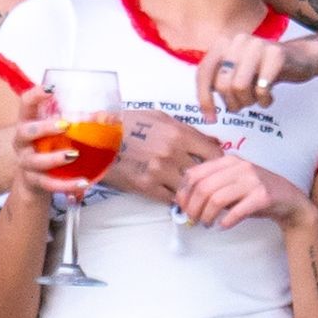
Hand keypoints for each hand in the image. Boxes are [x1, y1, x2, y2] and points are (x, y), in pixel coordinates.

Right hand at [10, 85, 87, 203]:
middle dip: (44, 128)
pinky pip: (49, 184)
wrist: (33, 180)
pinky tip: (83, 182)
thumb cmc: (48, 148)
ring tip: (74, 155)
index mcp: (27, 123)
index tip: (51, 89)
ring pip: (36, 161)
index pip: (25, 104)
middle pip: (26, 132)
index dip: (35, 95)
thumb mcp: (57, 133)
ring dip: (55, 157)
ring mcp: (25, 163)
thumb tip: (109, 117)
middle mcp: (22, 142)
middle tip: (65, 125)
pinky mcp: (34, 182)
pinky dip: (66, 184)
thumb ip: (76, 123)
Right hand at [103, 106, 221, 205]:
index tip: (219, 168)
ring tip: (198, 196)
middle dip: (210, 181)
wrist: (97, 138)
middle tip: (214, 186)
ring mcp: (159, 172)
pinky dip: (175, 199)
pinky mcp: (146, 187)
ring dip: (193, 194)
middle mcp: (172, 153)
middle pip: (205, 175)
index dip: (220, 163)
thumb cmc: (129, 124)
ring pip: (189, 190)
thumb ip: (188, 130)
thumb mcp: (160, 118)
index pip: (214, 154)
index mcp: (179, 133)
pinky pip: (170, 199)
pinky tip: (176, 196)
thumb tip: (213, 142)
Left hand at [177, 155, 313, 232]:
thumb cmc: (256, 193)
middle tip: (193, 220)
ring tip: (207, 224)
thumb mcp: (232, 183)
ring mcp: (252, 180)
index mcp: (228, 161)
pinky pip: (237, 211)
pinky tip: (224, 226)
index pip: (194, 173)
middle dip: (193, 208)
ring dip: (207, 217)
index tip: (182, 207)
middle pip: (203, 188)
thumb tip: (184, 201)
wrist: (289, 200)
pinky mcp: (263, 196)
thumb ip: (212, 186)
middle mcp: (239, 166)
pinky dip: (226, 222)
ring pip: (216, 199)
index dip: (183, 193)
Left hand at [196, 33, 317, 118]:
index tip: (211, 119)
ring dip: (248, 101)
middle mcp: (238, 41)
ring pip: (239, 87)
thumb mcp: (237, 73)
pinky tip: (269, 97)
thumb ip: (218, 82)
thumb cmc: (263, 70)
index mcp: (224, 44)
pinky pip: (261, 88)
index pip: (203, 73)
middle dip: (232, 103)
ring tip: (257, 99)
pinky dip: (264, 100)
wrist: (299, 57)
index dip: (204, 99)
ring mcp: (258, 45)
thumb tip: (206, 110)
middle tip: (243, 105)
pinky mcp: (276, 55)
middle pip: (222, 84)